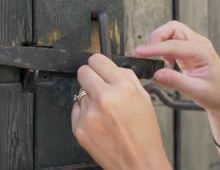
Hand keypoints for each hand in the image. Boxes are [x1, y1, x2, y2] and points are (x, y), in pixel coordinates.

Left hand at [71, 54, 171, 169]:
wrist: (139, 162)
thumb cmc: (144, 134)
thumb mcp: (144, 98)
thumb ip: (126, 77)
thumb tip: (111, 67)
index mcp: (123, 88)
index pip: (97, 60)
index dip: (99, 65)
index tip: (100, 69)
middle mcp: (104, 98)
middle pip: (82, 71)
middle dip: (90, 77)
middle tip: (99, 87)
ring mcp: (89, 114)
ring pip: (79, 92)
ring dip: (89, 98)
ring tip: (105, 112)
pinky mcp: (79, 128)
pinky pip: (76, 109)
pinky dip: (85, 113)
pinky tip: (99, 122)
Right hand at [134, 21, 219, 167]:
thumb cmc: (215, 94)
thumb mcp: (195, 91)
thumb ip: (175, 81)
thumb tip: (157, 73)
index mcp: (203, 51)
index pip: (173, 44)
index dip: (154, 48)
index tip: (140, 52)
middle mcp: (198, 44)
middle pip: (172, 28)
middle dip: (157, 37)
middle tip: (147, 52)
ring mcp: (193, 46)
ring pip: (171, 32)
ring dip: (160, 42)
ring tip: (157, 59)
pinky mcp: (188, 50)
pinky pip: (172, 41)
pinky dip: (163, 48)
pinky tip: (165, 61)